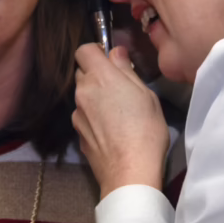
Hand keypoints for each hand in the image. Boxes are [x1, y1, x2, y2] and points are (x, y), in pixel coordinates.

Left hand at [73, 44, 169, 199]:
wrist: (130, 172)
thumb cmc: (145, 130)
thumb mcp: (146, 95)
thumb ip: (127, 71)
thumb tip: (116, 53)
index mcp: (101, 77)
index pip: (84, 50)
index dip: (96, 51)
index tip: (110, 60)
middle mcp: (83, 92)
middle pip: (82, 72)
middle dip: (97, 74)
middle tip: (119, 87)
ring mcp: (77, 114)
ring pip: (83, 95)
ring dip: (95, 97)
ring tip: (117, 112)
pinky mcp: (77, 134)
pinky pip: (83, 116)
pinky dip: (93, 117)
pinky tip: (111, 130)